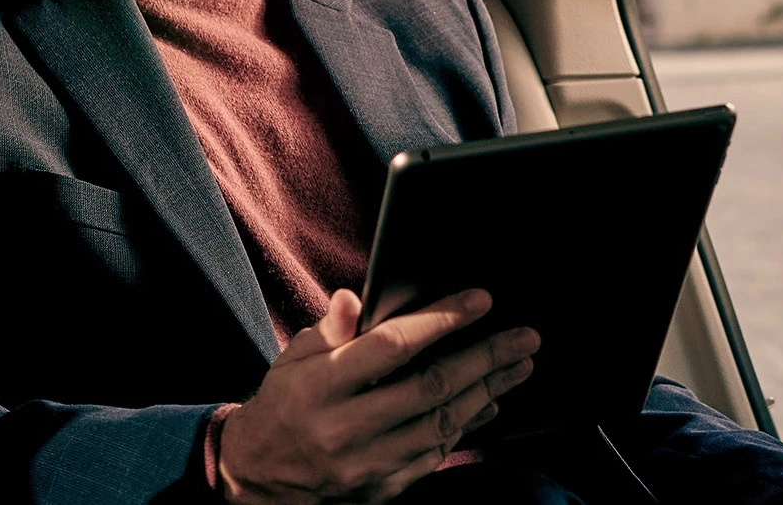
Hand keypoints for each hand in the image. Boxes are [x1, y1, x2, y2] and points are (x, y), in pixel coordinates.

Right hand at [217, 288, 538, 504]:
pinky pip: (435, 455)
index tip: (481, 301)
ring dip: (487, 392)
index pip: (391, 347)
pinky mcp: (380, 489)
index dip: (441, 321)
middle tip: (525, 338)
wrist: (258, 478)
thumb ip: (330, 330)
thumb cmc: (283, 406)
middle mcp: (344, 428)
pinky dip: (466, 427)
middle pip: (430, 388)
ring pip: (441, 425)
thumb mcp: (293, 360)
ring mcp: (366, 464)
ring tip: (518, 366)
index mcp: (320, 388)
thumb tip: (354, 297)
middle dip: (485, 359)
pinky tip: (488, 404)